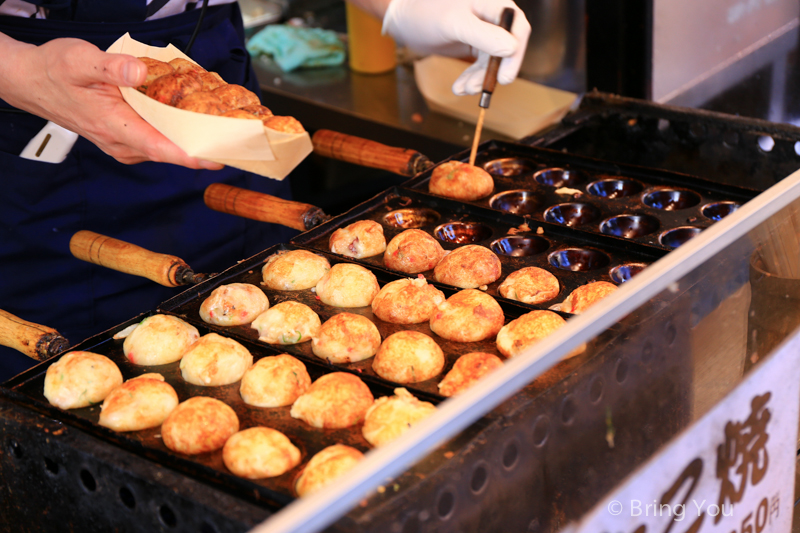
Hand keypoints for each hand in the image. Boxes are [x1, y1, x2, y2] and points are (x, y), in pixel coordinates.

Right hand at [0, 35, 221, 168]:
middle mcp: (123, 143)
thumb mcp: (80, 59)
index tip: (217, 157)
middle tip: (237, 143)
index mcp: (114, 126)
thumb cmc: (56, 71)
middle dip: (204, 150)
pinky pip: (160, 141)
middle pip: (171, 152)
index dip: (191, 155)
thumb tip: (139, 71)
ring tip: (226, 133)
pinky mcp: (128, 139)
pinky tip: (196, 122)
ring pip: (168, 148)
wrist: (33, 81)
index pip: (160, 148)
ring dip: (194, 142)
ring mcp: (126, 144)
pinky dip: (179, 134)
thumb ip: (112, 66)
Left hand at [382, 0, 530, 94]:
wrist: (404, 19)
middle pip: (507, 48)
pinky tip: (459, 87)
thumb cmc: (425, 11)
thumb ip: (482, 35)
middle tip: (479, 89)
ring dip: (480, 78)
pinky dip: (471, 78)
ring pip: (493, 61)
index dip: (515, 53)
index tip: (505, 76)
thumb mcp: (454, 23)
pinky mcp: (474, 43)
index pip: (517, 27)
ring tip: (462, 89)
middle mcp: (492, 15)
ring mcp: (484, 31)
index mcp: (493, 2)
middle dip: (493, 71)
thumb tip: (511, 48)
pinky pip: (480, 65)